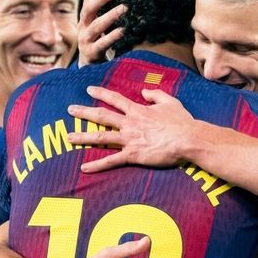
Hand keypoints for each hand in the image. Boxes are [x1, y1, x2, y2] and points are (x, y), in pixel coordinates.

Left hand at [67, 86, 198, 172]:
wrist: (188, 139)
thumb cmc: (182, 121)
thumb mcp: (170, 102)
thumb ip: (156, 94)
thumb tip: (145, 91)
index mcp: (138, 110)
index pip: (115, 99)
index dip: (101, 93)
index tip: (89, 89)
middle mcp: (129, 123)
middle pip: (102, 116)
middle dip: (84, 112)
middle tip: (70, 110)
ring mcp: (129, 139)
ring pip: (101, 137)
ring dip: (83, 136)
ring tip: (69, 137)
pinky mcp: (132, 155)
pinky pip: (111, 160)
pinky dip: (97, 165)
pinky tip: (83, 168)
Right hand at [76, 0, 127, 65]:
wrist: (89, 66)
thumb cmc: (98, 40)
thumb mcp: (99, 23)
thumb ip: (106, 10)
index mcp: (85, 16)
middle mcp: (83, 25)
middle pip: (89, 8)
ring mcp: (85, 39)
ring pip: (96, 26)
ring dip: (110, 16)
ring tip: (124, 8)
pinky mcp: (91, 53)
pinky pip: (102, 44)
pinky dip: (112, 36)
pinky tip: (122, 30)